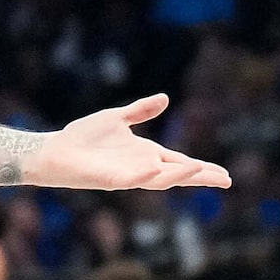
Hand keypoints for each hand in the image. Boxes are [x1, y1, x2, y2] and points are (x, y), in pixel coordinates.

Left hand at [26, 96, 229, 191]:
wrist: (53, 150)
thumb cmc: (82, 137)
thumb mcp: (118, 118)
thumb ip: (141, 110)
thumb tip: (165, 98)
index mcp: (145, 154)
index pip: (180, 163)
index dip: (201, 168)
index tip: (224, 174)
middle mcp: (140, 168)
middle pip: (178, 174)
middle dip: (200, 177)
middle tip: (226, 180)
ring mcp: (127, 175)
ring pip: (160, 180)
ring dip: (180, 176)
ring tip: (201, 170)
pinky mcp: (109, 180)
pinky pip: (131, 180)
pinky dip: (146, 176)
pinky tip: (157, 168)